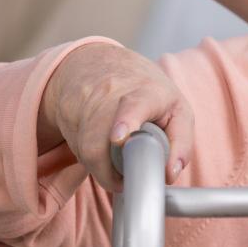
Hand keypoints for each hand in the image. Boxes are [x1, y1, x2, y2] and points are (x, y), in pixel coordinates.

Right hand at [39, 43, 194, 193]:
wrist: (102, 65)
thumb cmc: (148, 94)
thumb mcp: (177, 110)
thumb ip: (181, 143)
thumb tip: (169, 174)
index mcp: (146, 92)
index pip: (134, 105)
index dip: (126, 122)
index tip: (118, 138)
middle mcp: (110, 94)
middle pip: (99, 141)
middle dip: (108, 169)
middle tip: (124, 181)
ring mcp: (84, 103)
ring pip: (86, 150)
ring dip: (102, 169)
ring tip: (117, 165)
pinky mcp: (66, 115)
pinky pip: (77, 150)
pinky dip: (91, 159)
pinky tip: (102, 149)